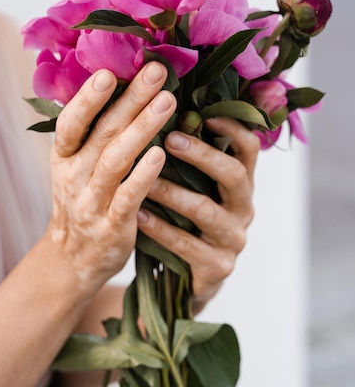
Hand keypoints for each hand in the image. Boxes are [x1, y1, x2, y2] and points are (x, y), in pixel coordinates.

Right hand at [46, 62, 175, 301]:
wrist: (73, 258)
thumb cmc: (83, 201)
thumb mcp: (75, 167)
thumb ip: (94, 134)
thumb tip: (120, 84)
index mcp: (63, 157)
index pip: (70, 123)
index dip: (87, 98)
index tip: (107, 70)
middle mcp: (73, 177)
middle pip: (102, 133)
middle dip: (130, 99)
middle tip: (157, 70)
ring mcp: (92, 202)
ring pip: (116, 160)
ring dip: (142, 129)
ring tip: (167, 101)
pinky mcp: (113, 226)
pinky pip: (129, 197)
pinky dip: (144, 175)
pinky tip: (161, 154)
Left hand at [137, 117, 258, 309]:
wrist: (184, 279)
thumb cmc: (183, 221)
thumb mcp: (191, 188)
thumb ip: (187, 158)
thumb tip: (163, 108)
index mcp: (240, 183)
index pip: (248, 148)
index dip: (232, 128)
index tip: (203, 111)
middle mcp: (243, 209)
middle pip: (233, 175)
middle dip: (202, 155)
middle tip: (170, 138)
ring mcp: (233, 240)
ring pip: (206, 211)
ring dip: (173, 193)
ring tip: (144, 181)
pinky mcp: (217, 268)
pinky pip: (188, 246)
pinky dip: (161, 230)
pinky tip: (138, 216)